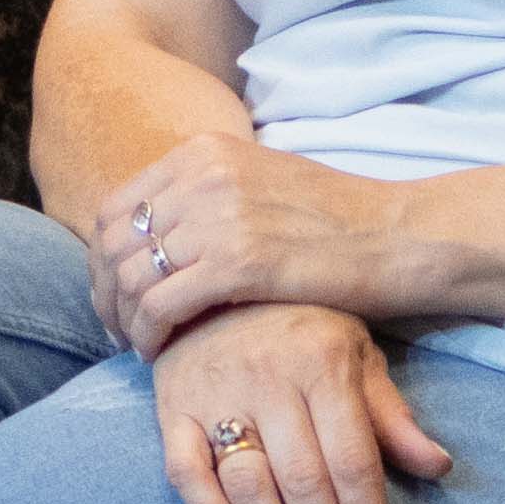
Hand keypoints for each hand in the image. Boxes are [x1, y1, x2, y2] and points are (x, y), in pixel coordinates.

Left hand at [93, 130, 412, 355]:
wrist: (401, 236)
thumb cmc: (339, 221)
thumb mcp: (262, 184)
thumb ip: (207, 195)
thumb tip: (160, 232)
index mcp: (204, 151)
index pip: (116, 207)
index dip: (104, 259)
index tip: (115, 295)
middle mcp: (203, 174)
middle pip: (113, 243)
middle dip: (106, 294)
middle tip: (119, 329)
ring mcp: (218, 215)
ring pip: (131, 278)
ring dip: (125, 320)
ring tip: (140, 345)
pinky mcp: (237, 261)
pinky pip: (159, 306)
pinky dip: (149, 335)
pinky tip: (160, 352)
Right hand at [145, 303, 449, 503]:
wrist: (215, 282)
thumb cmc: (301, 325)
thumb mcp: (356, 353)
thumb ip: (391, 415)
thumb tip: (437, 468)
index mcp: (323, 366)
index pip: (353, 462)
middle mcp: (269, 381)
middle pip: (303, 482)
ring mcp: (216, 395)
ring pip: (248, 484)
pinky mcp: (171, 408)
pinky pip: (184, 471)